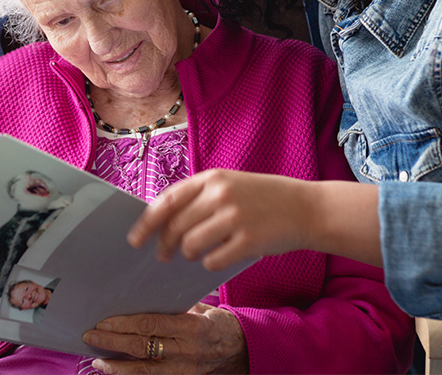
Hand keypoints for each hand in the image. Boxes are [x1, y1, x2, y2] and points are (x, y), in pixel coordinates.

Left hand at [83, 302, 246, 373]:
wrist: (246, 352)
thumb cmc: (222, 325)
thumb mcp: (205, 309)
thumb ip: (180, 307)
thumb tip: (150, 298)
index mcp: (193, 327)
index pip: (151, 324)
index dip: (125, 323)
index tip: (105, 321)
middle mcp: (187, 351)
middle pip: (142, 347)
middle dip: (113, 341)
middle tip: (91, 335)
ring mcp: (184, 370)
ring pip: (143, 370)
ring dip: (117, 365)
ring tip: (97, 360)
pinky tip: (117, 371)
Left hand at [127, 169, 312, 271]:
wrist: (306, 208)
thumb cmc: (264, 198)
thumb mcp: (231, 184)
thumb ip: (201, 197)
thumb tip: (164, 222)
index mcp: (213, 178)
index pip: (168, 200)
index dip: (147, 222)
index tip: (135, 238)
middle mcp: (221, 194)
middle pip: (175, 227)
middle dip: (164, 245)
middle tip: (163, 256)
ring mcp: (235, 217)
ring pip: (191, 246)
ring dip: (189, 255)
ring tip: (198, 254)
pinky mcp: (248, 241)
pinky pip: (213, 261)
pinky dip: (211, 264)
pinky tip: (221, 258)